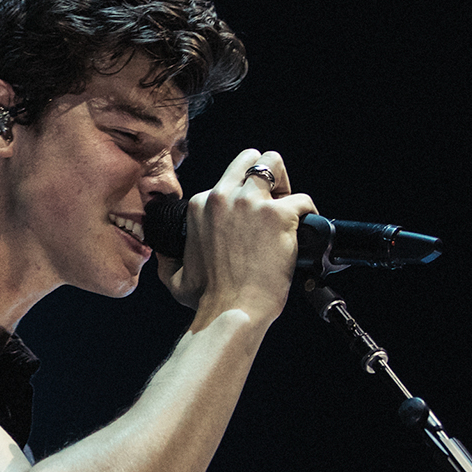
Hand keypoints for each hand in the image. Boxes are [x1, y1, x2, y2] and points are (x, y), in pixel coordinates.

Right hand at [157, 148, 317, 322]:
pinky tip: (304, 231)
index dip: (243, 198)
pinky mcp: (278, 215)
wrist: (231, 312)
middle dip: (264, 176)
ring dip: (284, 184)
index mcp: (201, 206)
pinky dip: (308, 213)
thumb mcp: (175, 277)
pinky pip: (302, 200)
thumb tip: (163, 254)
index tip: (250, 220)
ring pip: (274, 163)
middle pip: (250, 159)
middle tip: (273, 201)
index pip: (227, 182)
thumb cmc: (207, 299)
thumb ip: (167, 260)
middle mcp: (223, 197)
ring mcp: (251, 203)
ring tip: (289, 209)